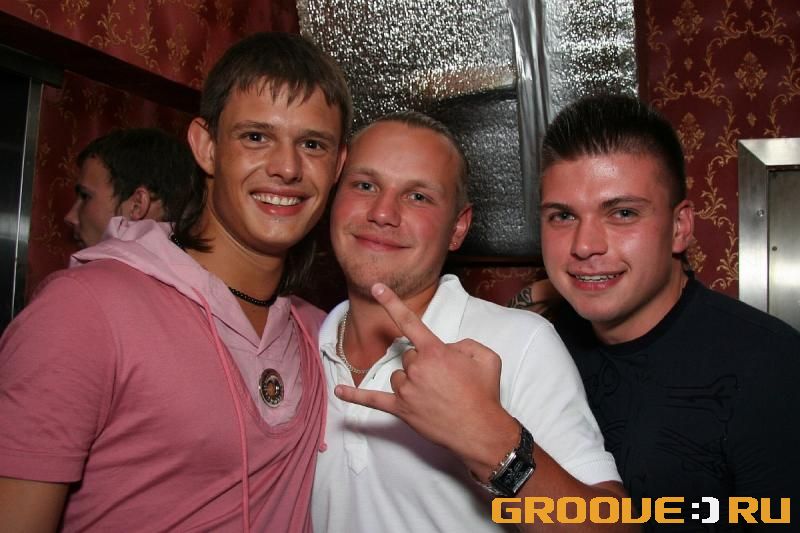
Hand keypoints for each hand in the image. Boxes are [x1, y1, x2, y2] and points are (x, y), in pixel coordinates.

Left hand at [334, 283, 517, 472]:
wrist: (481, 430)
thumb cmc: (484, 393)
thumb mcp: (486, 357)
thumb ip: (465, 343)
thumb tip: (449, 349)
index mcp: (434, 351)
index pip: (408, 321)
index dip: (391, 302)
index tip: (376, 287)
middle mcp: (416, 368)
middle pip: (408, 355)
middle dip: (423, 363)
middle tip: (445, 379)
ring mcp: (406, 390)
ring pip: (399, 375)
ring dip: (411, 379)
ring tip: (434, 394)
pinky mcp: (401, 409)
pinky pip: (373, 400)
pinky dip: (355, 396)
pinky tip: (340, 391)